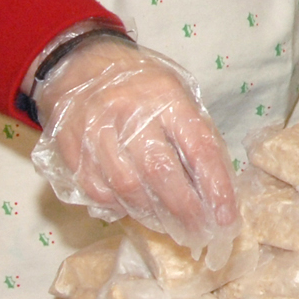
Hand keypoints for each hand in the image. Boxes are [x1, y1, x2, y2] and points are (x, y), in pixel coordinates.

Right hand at [27, 35, 238, 250]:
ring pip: (127, 188)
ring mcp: (97, 131)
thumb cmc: (140, 83)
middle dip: (186, 211)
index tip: (227, 217)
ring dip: (153, 216)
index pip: (198, 146)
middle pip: (161, 173)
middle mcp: (131, 113)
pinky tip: (135, 212)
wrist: (80, 64)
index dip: (215, 187)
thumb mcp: (176, 90)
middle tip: (201, 234)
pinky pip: (98, 191)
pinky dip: (119, 208)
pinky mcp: (71, 148)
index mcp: (166, 96)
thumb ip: (194, 130)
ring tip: (172, 228)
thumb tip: (215, 184)